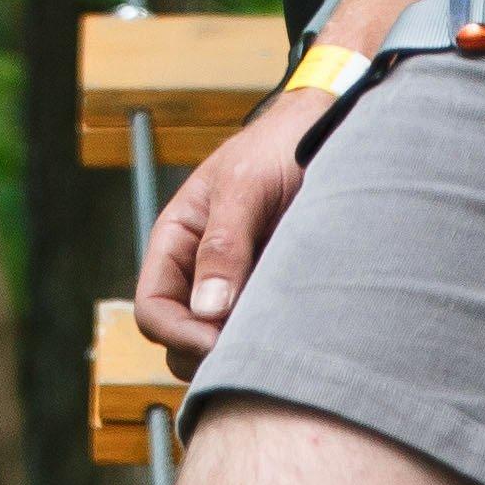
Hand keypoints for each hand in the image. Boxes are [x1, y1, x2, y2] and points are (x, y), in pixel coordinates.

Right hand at [132, 99, 319, 359]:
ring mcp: (240, 288)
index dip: (177, 333)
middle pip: (182, 340)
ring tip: (281, 327)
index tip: (217, 341)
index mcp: (176, 243)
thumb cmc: (278, 147)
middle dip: (209, 351)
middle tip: (254, 344)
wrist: (332, 133)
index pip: (152, 310)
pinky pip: (264, 334)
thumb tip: (207, 310)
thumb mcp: (245, 186)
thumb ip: (223, 244)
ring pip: (223, 345)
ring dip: (245, 348)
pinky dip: (276, 340)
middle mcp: (200, 273)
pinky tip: (301, 324)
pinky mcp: (276, 296)